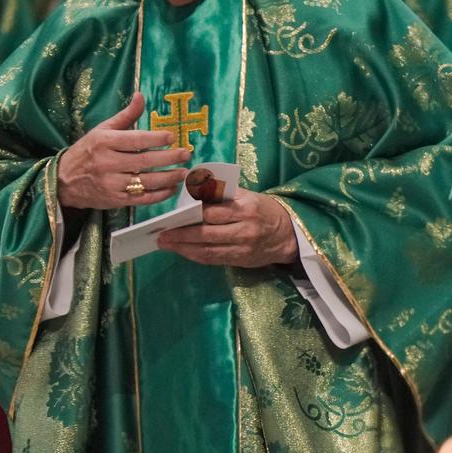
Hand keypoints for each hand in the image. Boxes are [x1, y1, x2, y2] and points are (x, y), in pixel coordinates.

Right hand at [56, 93, 192, 209]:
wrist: (64, 181)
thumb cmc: (87, 151)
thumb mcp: (102, 130)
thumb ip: (126, 115)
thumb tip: (141, 95)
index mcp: (104, 142)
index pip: (135, 140)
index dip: (155, 138)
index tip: (172, 136)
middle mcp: (107, 163)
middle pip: (144, 161)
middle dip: (168, 158)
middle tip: (186, 154)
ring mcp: (111, 183)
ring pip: (146, 182)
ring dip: (168, 178)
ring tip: (184, 172)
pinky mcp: (115, 200)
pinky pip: (142, 199)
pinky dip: (160, 195)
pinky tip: (172, 188)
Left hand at [156, 188, 298, 267]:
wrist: (289, 234)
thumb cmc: (264, 210)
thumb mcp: (248, 196)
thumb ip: (223, 196)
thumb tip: (193, 192)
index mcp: (246, 207)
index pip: (214, 211)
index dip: (192, 214)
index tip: (172, 215)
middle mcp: (245, 228)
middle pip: (208, 232)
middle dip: (182, 234)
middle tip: (162, 234)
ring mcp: (243, 247)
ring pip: (208, 249)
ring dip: (184, 247)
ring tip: (166, 244)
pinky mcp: (241, 259)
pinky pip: (213, 259)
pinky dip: (195, 255)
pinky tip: (182, 251)